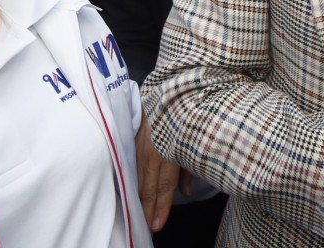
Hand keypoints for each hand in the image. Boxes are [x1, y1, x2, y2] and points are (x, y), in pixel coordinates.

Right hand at [136, 117, 190, 232]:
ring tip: (138, 218)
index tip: (157, 225)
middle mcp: (152, 152)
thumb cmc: (184, 118)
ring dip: (138, 201)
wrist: (165, 94)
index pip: (164, 186)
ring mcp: (139, 148)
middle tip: (146, 229)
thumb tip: (186, 193)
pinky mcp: (131, 143)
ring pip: (137, 180)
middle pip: (148, 188)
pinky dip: (131, 184)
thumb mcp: (194, 141)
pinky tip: (130, 196)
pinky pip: (130, 169)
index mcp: (170, 151)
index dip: (161, 207)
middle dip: (147, 210)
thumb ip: (189, 169)